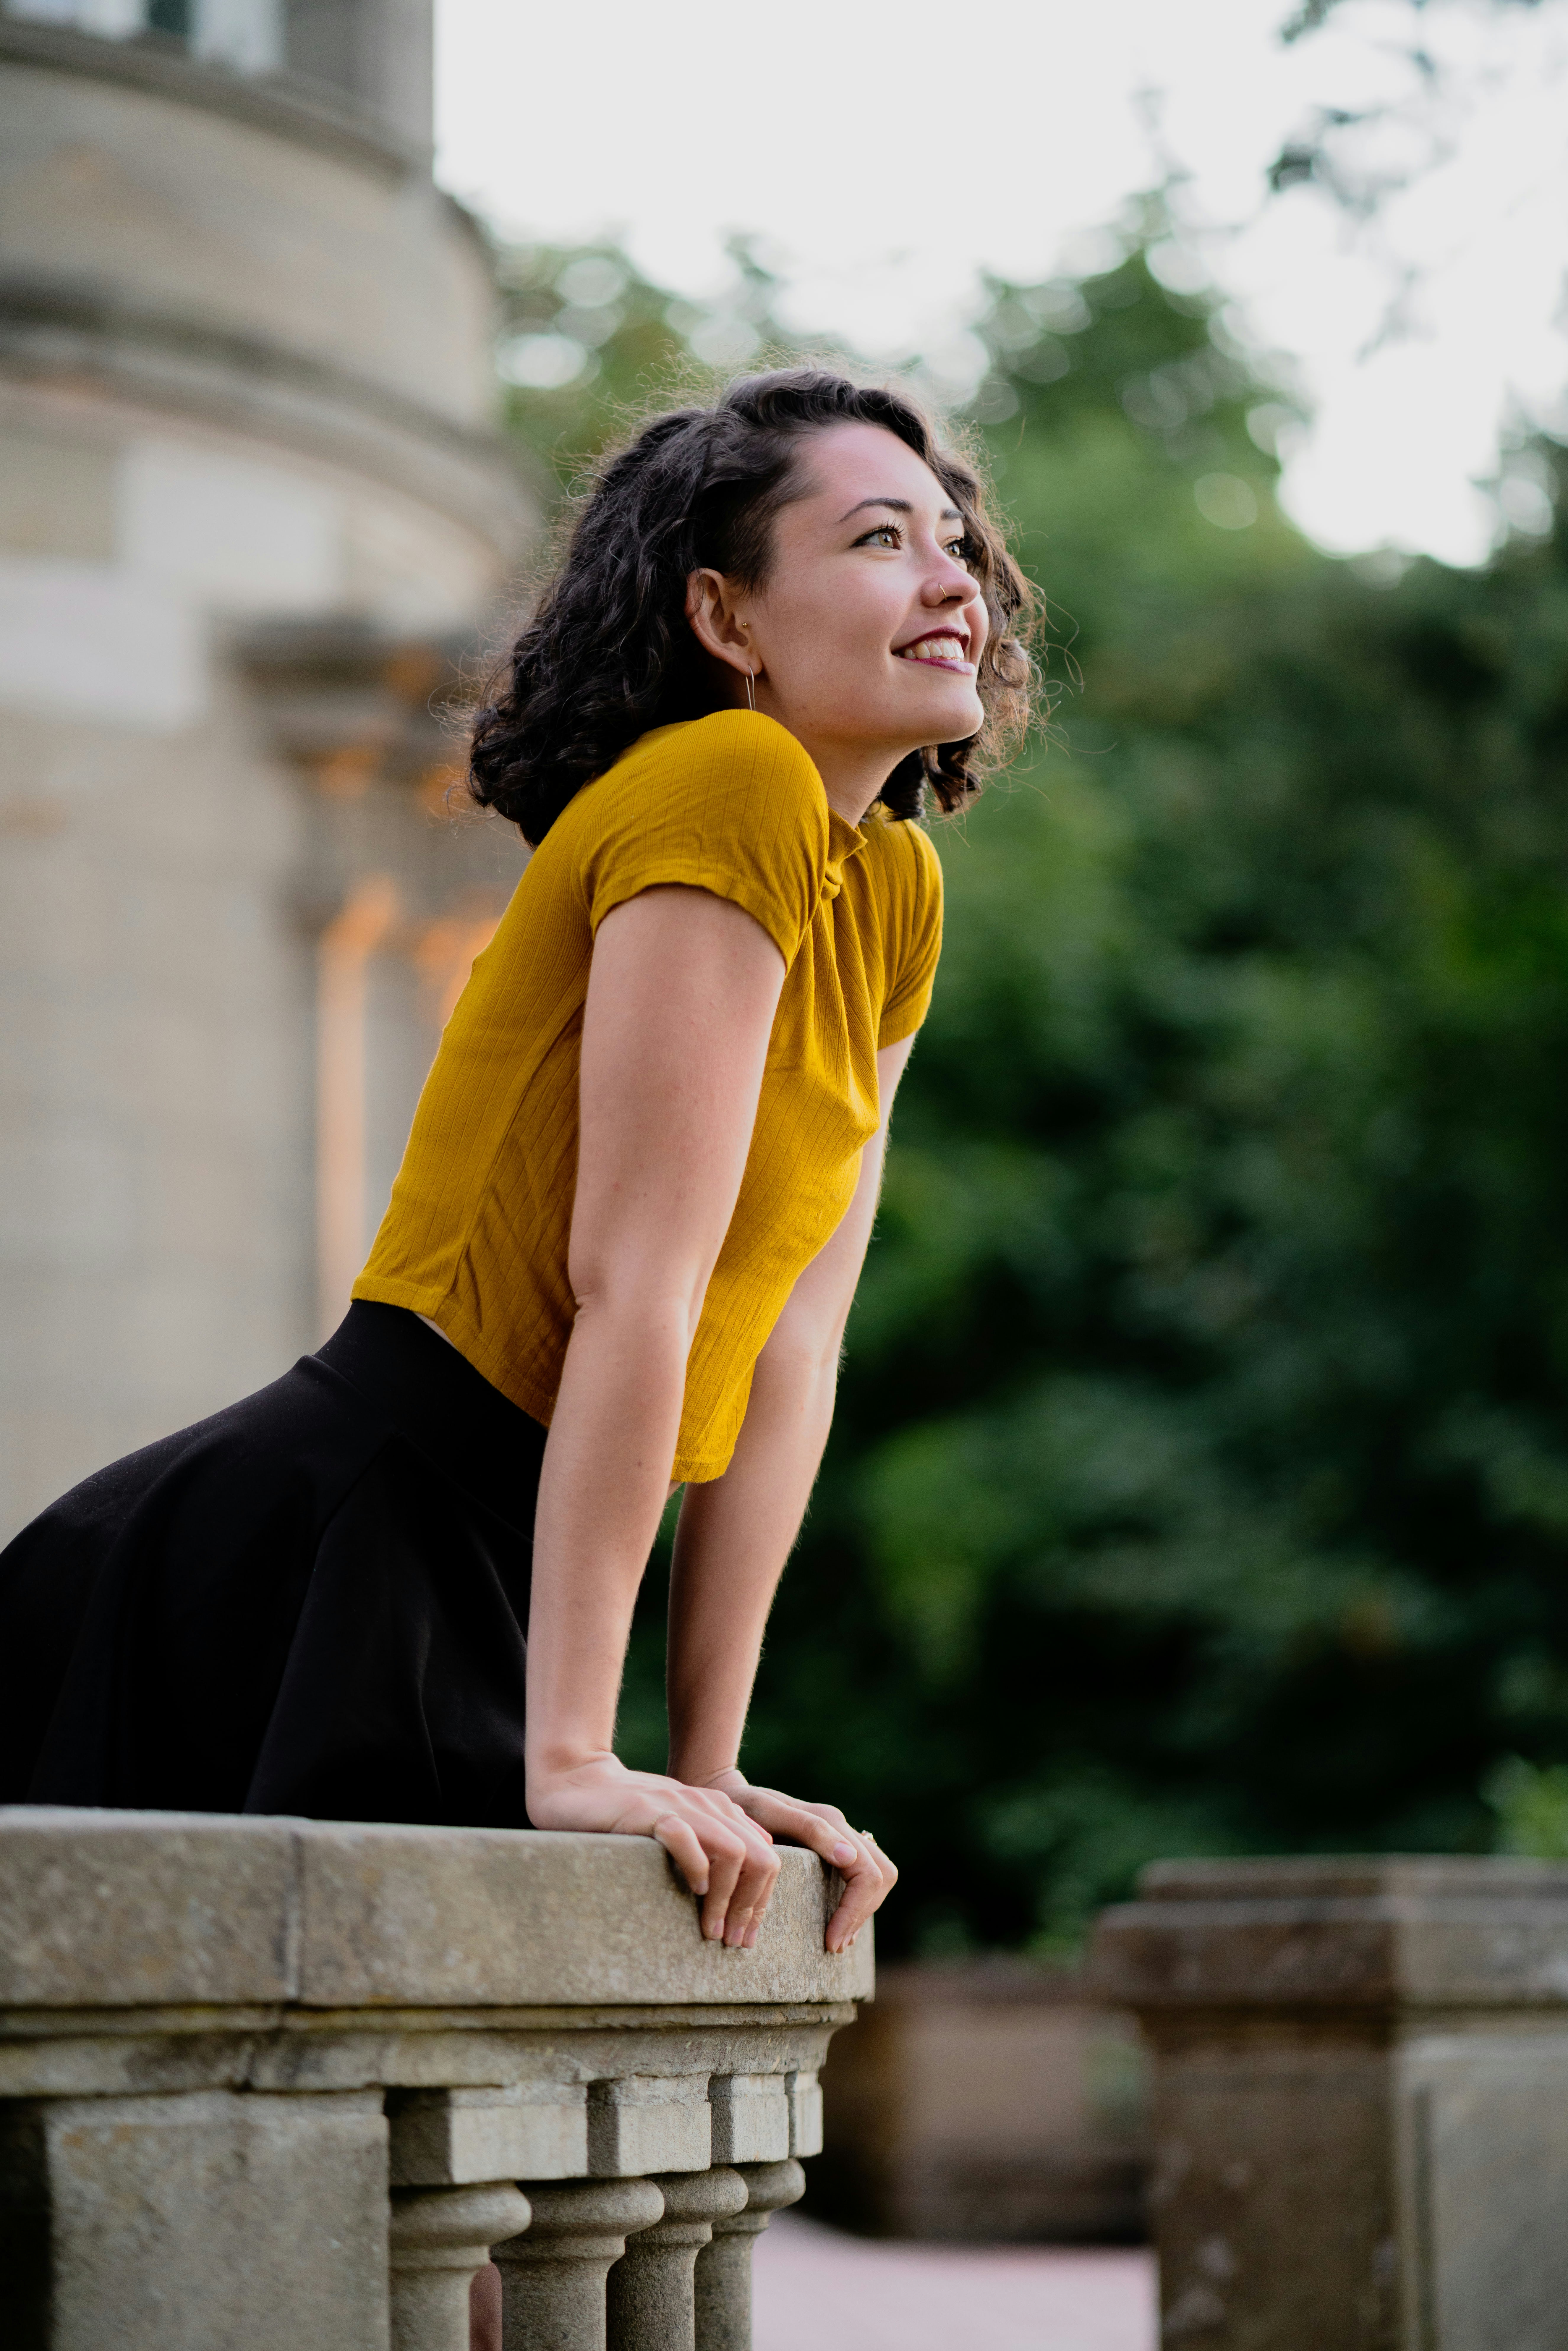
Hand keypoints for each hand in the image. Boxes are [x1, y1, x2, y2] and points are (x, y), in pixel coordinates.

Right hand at [527, 1752, 780, 1947]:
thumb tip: (750, 1864)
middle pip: (759, 1858)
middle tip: (733, 1941)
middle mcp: (706, 1805)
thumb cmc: (625, 1809)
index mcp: (718, 1809)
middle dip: (752, 1905)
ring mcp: (679, 1806)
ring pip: (732, 1852)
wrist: (576, 1779)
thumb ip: (713, 1835)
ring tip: (711, 1929)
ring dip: (727, 1898)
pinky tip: (692, 1890)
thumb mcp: (679, 1819)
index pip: (766, 1856)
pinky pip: (686, 1838)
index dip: (763, 1900)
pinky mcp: (649, 1811)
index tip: (747, 1935)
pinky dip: (696, 1867)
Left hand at [687, 1770, 896, 1954]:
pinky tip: (840, 1923)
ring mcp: (842, 1837)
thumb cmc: (744, 1808)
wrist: (731, 1796)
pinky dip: (858, 1902)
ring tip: (837, 1940)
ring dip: (863, 1910)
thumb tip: (848, 1857)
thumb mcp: (767, 1813)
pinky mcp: (837, 1848)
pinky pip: (864, 1875)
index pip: (866, 1873)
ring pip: (878, 1876)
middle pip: (880, 1875)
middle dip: (861, 1914)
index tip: (831, 1941)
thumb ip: (809, 1829)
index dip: (854, 1911)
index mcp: (830, 1821)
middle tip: (834, 1945)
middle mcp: (842, 1828)